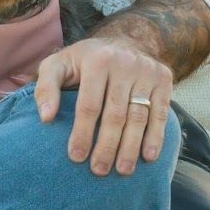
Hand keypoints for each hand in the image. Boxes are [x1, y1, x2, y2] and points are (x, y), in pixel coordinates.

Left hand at [34, 36, 172, 175]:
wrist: (122, 39)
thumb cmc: (83, 61)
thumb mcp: (57, 65)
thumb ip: (46, 88)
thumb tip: (46, 118)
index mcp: (96, 60)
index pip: (89, 105)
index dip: (83, 133)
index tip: (76, 157)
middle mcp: (124, 63)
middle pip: (115, 114)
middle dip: (107, 146)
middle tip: (98, 170)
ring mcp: (146, 70)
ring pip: (138, 116)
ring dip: (131, 147)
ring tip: (122, 170)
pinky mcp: (163, 78)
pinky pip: (160, 112)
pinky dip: (155, 136)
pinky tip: (148, 156)